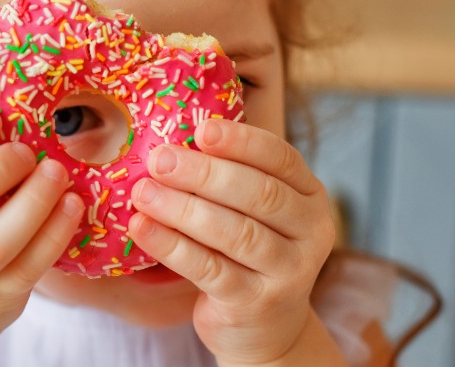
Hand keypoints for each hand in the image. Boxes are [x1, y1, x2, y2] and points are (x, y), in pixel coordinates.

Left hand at [127, 119, 336, 364]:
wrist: (263, 326)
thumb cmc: (249, 251)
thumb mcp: (254, 211)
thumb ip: (230, 175)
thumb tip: (172, 137)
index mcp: (311, 196)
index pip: (281, 158)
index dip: (242, 141)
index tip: (202, 128)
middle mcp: (312, 232)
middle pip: (259, 194)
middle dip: (204, 173)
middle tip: (159, 159)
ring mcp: (289, 271)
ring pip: (235, 232)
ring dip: (183, 208)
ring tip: (143, 192)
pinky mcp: (257, 302)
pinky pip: (210, 269)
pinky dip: (172, 246)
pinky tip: (142, 227)